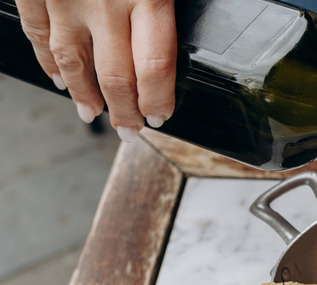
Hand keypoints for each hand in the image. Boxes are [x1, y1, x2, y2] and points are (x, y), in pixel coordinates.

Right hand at [16, 0, 176, 139]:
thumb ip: (163, 7)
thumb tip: (168, 51)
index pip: (156, 67)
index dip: (158, 100)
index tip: (159, 116)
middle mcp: (106, 2)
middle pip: (116, 76)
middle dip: (124, 111)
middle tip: (129, 129)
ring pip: (73, 60)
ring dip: (84, 94)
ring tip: (91, 113)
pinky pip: (37, 31)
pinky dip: (47, 61)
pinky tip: (59, 78)